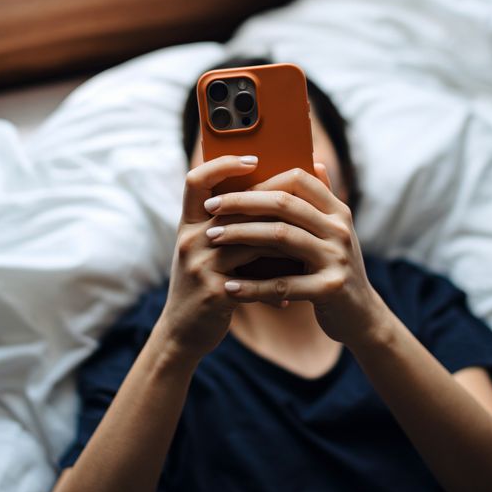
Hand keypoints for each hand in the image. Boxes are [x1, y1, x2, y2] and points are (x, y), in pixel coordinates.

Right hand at [157, 155, 282, 362]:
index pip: (196, 180)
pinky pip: (257, 278)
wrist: (184, 332)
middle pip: (232, 206)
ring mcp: (200, 265)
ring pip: (252, 239)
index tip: (253, 158)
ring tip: (307, 244)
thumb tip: (270, 189)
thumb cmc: (206, 284)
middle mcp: (191, 239)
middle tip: (299, 200)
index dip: (222, 164)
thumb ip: (231, 223)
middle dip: (269, 200)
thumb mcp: (210, 250)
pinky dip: (278, 285)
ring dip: (283, 242)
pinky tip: (292, 294)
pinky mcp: (215, 291)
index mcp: (189, 224)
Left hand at [203, 164, 390, 349]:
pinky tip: (229, 287)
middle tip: (210, 209)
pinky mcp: (330, 288)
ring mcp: (337, 258)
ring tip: (212, 238)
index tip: (231, 189)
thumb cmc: (336, 270)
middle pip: (283, 204)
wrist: (362, 316)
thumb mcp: (334, 233)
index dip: (261, 180)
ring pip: (280, 237)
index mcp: (337, 211)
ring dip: (240, 236)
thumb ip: (322, 201)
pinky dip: (252, 286)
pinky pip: (283, 283)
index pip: (298, 179)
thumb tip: (314, 162)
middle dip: (241, 203)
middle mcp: (339, 229)